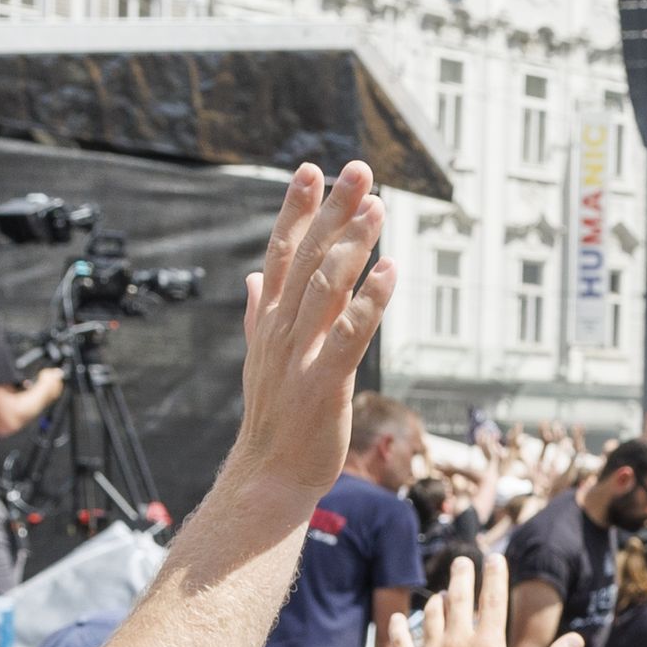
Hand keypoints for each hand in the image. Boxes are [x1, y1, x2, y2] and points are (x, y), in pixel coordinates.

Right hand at [228, 163, 392, 508]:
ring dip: (353, 244)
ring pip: (326, 288)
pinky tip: (390, 269)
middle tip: (357, 170)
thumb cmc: (275, 418)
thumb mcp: (262, 358)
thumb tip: (256, 276)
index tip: (310, 170)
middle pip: (307, 258)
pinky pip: (351, 334)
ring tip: (377, 207)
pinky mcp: (325, 382)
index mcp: (270, 321)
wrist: (268, 477)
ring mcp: (301, 355)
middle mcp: (282, 330)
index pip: (281, 252)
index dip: (296, 210)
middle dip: (332, 211)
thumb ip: (260, 314)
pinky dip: (370, 300)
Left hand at [387, 550, 574, 646]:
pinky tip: (399, 618)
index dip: (495, 575)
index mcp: (488, 645)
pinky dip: (399, 627)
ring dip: (436, 600)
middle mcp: (457, 642)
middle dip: (461, 575)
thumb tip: (577, 638)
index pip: (493, 600)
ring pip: (430, 615)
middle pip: (457, 598)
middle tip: (463, 560)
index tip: (496, 557)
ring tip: (441, 593)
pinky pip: (400, 641)